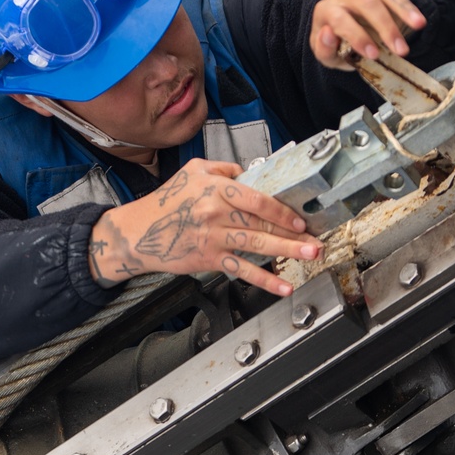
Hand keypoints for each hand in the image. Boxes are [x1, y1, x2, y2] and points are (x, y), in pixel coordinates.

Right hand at [88, 159, 322, 295]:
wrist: (138, 233)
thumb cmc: (165, 202)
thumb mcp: (192, 171)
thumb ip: (224, 169)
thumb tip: (252, 173)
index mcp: (214, 188)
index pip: (256, 197)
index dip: (280, 209)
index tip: (298, 216)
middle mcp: (215, 212)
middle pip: (260, 222)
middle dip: (292, 232)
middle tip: (315, 239)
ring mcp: (213, 237)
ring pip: (256, 244)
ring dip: (286, 250)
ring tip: (309, 254)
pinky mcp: (209, 258)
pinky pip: (242, 269)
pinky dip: (264, 279)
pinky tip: (283, 286)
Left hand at [311, 0, 434, 69]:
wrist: (348, 31)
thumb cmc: (339, 45)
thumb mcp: (328, 56)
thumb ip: (323, 49)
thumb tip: (328, 32)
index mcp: (326, 9)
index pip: (341, 19)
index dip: (357, 37)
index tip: (375, 55)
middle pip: (366, 1)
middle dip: (385, 26)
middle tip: (402, 49)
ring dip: (405, 8)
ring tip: (420, 25)